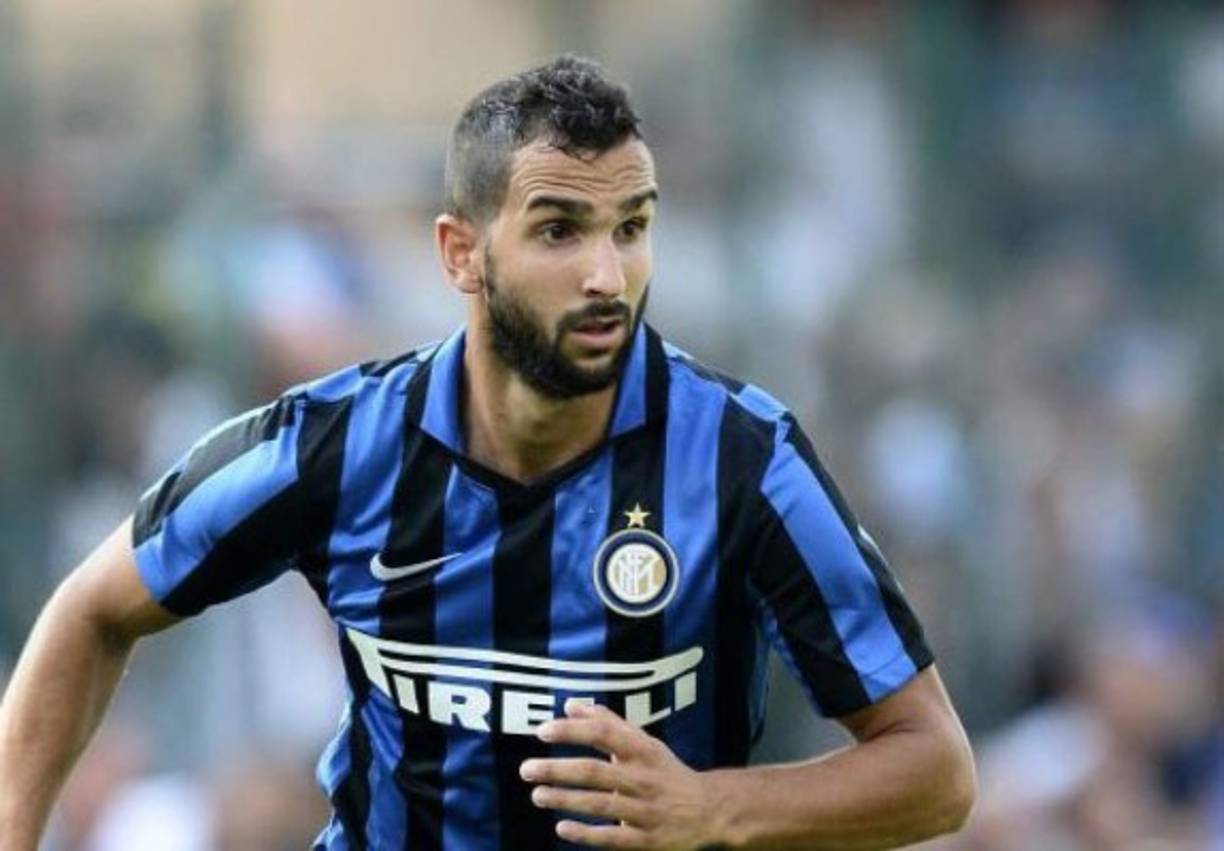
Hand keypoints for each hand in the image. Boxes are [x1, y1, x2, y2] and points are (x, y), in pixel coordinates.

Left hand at [519, 699, 722, 849]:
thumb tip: (571, 705)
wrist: (710, 810)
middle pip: (596, 771)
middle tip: (526, 769)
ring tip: (537, 795)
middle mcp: (645, 778)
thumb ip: (609, 723)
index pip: (605, 734)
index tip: (543, 731)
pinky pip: (613, 838)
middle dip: (558, 769)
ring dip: (566, 800)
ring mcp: (646, 811)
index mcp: (644, 751)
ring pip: (601, 804)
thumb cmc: (666, 772)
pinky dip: (586, 834)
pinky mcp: (647, 840)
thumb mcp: (644, 744)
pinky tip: (562, 828)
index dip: (573, 730)